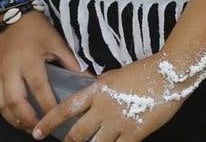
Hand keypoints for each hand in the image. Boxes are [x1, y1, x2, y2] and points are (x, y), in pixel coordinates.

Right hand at [0, 11, 83, 131]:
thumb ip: (70, 62)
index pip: (39, 88)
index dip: (48, 106)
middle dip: (28, 120)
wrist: (10, 13)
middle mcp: (11, 67)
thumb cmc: (36, 28)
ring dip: (14, 119)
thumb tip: (89, 80)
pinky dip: (6, 110)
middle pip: (16, 101)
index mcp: (29, 58)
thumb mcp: (56, 42)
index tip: (57, 119)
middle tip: (40, 130)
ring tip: (28, 127)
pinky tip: (17, 115)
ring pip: (2, 104)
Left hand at [34, 55, 201, 141]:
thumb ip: (99, 88)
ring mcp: (119, 122)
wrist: (168, 74)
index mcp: (97, 90)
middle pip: (77, 133)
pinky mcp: (134, 133)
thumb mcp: (114, 75)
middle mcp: (104, 108)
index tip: (37, 132)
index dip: (50, 122)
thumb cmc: (143, 71)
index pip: (66, 108)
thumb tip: (88, 95)